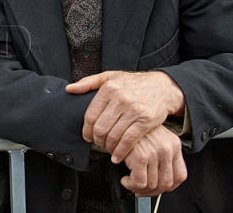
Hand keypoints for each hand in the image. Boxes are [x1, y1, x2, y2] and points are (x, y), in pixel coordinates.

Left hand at [65, 71, 184, 162]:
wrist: (162, 87)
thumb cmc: (133, 83)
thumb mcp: (110, 77)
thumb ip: (88, 82)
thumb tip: (69, 89)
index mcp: (109, 88)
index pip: (90, 115)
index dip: (86, 130)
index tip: (87, 137)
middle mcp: (120, 99)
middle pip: (101, 128)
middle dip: (97, 140)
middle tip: (98, 144)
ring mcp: (134, 110)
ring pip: (114, 136)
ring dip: (108, 147)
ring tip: (108, 149)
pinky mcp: (146, 121)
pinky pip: (129, 140)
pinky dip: (121, 151)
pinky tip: (118, 156)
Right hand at [120, 125, 186, 196]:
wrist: (120, 116)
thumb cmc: (133, 127)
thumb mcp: (153, 139)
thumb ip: (160, 155)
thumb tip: (157, 179)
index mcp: (174, 145)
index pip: (180, 176)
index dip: (168, 187)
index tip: (157, 188)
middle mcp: (167, 149)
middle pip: (166, 184)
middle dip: (152, 192)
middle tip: (140, 190)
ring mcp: (156, 153)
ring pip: (152, 185)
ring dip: (139, 189)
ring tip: (130, 183)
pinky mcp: (141, 156)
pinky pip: (139, 182)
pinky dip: (131, 185)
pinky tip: (125, 179)